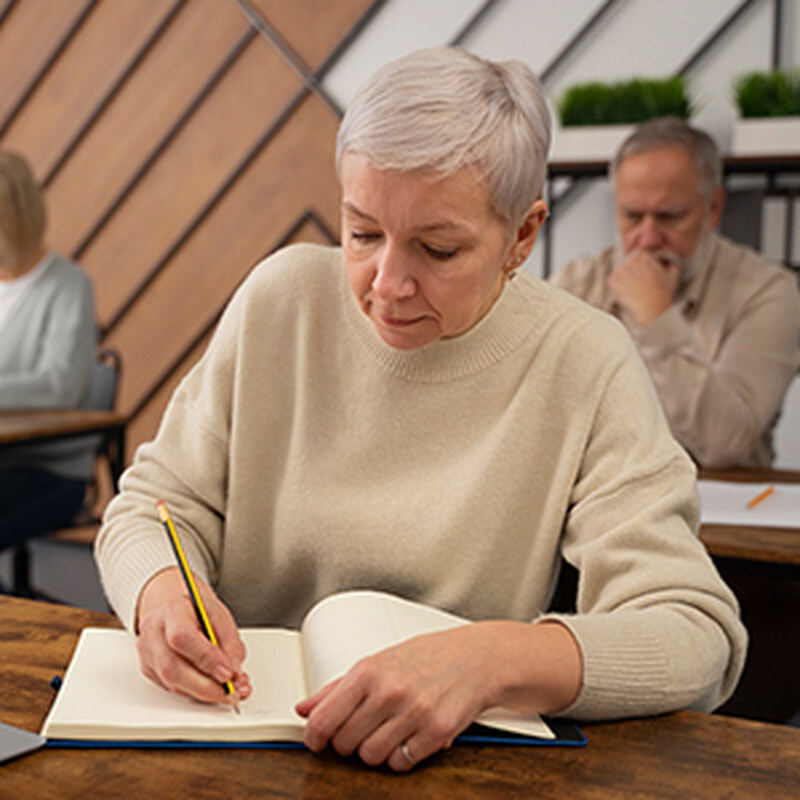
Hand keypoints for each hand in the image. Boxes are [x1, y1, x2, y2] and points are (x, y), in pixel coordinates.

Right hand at [135, 567, 250, 705]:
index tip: (228, 673)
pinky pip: (172, 688)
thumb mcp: (219, 615)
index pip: (182, 637)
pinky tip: (213, 689)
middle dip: (207, 685)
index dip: (206, 659)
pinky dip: (196, 692)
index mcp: (172, 610)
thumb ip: (229, 642)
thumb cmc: (197, 610)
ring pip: (172, 683)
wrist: (175, 608)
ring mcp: (147, 652)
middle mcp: (154, 632)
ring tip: (229, 691)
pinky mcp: (149, 669)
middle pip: (173, 667)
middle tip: (232, 690)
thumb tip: (235, 672)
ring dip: (204, 692)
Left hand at [296, 621, 580, 770]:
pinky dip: (400, 756)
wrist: (476, 658)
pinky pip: (400, 763)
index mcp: (369, 671)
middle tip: (362, 727)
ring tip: (388, 730)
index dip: (315, 736)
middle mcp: (389, 692)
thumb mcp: (378, 661)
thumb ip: (337, 687)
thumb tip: (305, 708)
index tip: (316, 739)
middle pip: (345, 743)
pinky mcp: (436, 733)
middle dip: (349, 741)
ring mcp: (413, 714)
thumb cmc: (427, 656)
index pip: (324, 719)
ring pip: (371, 757)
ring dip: (375, 750)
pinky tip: (407, 736)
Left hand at [607, 250, 680, 325]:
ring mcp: (621, 270)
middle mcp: (632, 260)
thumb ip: (670, 264)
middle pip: (628, 265)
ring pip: (619, 273)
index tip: (643, 278)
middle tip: (637, 286)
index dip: (640, 269)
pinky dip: (616, 287)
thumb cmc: (662, 294)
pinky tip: (626, 294)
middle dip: (631, 274)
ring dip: (623, 280)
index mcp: (645, 257)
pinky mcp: (613, 279)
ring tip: (633, 291)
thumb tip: (668, 261)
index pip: (638, 258)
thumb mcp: (672, 276)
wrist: (651, 308)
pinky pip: (611, 281)